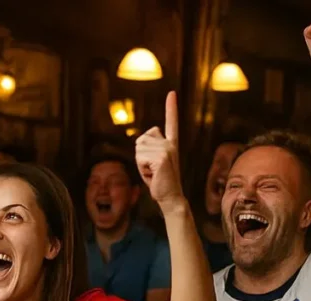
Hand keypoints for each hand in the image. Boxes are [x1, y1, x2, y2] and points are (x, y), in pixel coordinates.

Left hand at [135, 92, 183, 206]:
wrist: (170, 198)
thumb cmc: (159, 183)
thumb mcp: (152, 163)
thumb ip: (148, 149)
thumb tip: (140, 141)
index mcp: (171, 144)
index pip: (171, 123)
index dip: (171, 108)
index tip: (172, 93)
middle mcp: (170, 144)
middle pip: (140, 140)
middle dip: (140, 156)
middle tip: (152, 170)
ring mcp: (167, 150)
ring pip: (138, 149)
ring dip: (140, 164)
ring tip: (153, 173)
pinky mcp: (161, 158)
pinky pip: (139, 158)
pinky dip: (141, 169)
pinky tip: (153, 175)